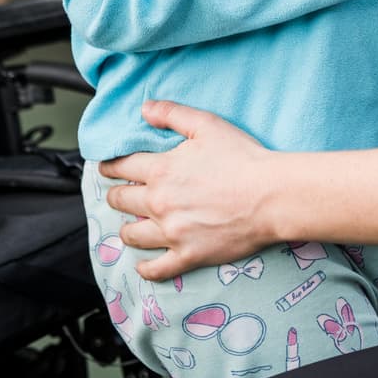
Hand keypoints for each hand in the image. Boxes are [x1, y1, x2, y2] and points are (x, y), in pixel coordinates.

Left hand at [99, 101, 275, 281]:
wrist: (271, 196)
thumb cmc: (243, 158)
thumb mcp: (207, 125)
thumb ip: (172, 114)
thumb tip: (145, 108)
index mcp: (161, 170)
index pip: (121, 167)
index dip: (110, 166)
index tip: (107, 168)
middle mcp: (159, 202)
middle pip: (120, 200)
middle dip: (116, 195)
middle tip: (118, 195)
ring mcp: (172, 232)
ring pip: (132, 235)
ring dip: (127, 229)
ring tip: (130, 226)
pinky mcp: (188, 255)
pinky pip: (156, 268)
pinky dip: (145, 268)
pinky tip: (142, 265)